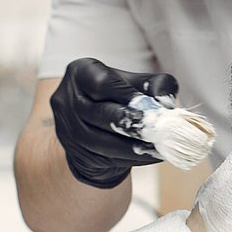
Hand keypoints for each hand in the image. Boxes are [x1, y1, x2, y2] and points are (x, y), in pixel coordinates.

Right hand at [50, 58, 179, 188]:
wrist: (97, 125)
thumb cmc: (119, 96)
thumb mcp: (135, 83)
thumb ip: (153, 84)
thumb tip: (164, 97)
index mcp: (80, 73)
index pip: (102, 83)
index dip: (128, 95)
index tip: (150, 107)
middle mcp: (66, 99)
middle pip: (101, 113)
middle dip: (133, 123)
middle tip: (158, 131)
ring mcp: (67, 128)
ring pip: (101, 141)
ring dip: (134, 147)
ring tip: (159, 147)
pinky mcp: (74, 152)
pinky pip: (105, 158)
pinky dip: (131, 159)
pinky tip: (150, 156)